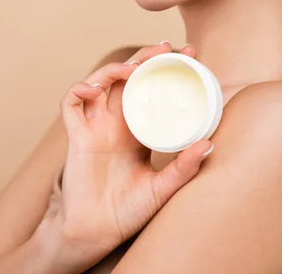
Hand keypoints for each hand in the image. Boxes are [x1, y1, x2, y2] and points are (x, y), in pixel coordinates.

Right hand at [49, 42, 213, 271]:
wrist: (95, 234)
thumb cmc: (127, 212)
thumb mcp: (162, 188)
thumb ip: (183, 168)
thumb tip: (210, 144)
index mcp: (138, 130)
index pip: (153, 90)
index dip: (167, 71)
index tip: (190, 55)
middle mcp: (116, 122)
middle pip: (128, 78)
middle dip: (144, 58)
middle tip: (164, 47)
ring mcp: (95, 126)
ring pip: (101, 82)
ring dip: (114, 68)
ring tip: (132, 67)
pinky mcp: (76, 135)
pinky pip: (71, 103)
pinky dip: (79, 89)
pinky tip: (95, 88)